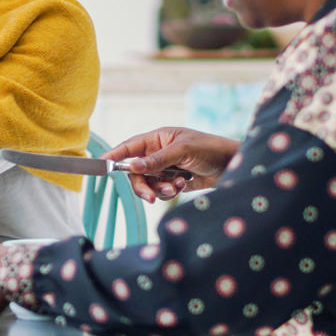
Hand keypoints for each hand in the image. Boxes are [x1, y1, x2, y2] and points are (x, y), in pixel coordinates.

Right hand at [103, 127, 238, 201]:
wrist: (233, 165)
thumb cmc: (209, 148)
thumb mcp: (182, 150)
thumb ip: (157, 159)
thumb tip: (132, 165)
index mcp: (158, 139)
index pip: (130, 147)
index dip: (115, 155)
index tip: (101, 165)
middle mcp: (158, 154)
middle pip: (136, 172)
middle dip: (142, 185)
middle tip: (150, 197)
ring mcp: (166, 169)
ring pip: (148, 184)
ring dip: (160, 189)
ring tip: (177, 186)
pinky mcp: (174, 182)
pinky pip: (161, 191)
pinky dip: (170, 191)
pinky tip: (184, 184)